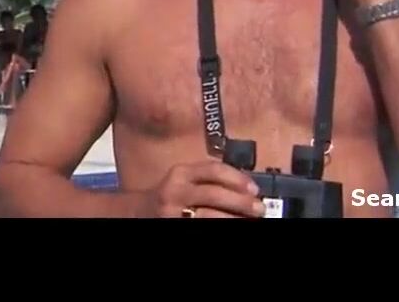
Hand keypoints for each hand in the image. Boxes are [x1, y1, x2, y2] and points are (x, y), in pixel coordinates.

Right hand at [140, 161, 265, 217]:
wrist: (139, 212)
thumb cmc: (169, 194)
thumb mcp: (184, 179)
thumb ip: (207, 178)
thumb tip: (245, 186)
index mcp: (180, 173)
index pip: (213, 170)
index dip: (238, 179)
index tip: (255, 189)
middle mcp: (175, 191)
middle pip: (214, 194)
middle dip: (241, 202)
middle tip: (259, 209)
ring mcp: (174, 213)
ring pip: (210, 216)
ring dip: (234, 219)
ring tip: (249, 221)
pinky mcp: (175, 227)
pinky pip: (203, 227)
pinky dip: (220, 228)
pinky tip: (231, 228)